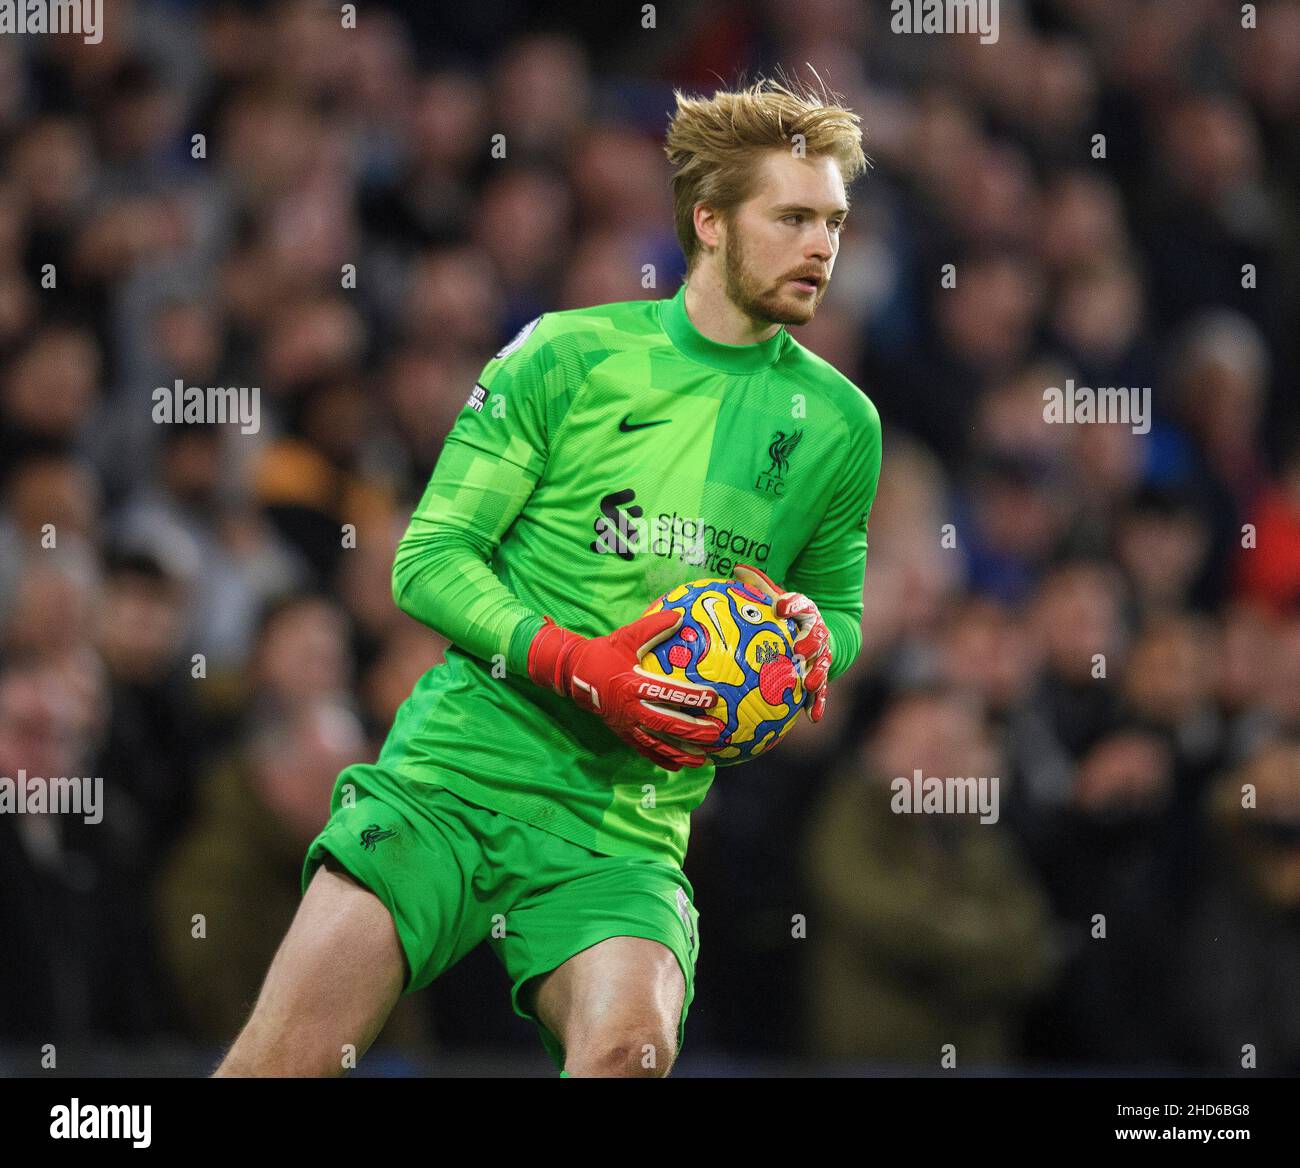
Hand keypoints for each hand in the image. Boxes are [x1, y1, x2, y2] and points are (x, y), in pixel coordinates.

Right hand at [527, 610, 722, 769]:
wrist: (573, 675)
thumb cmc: (603, 653)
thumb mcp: (626, 637)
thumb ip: (653, 627)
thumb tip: (680, 615)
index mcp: (633, 684)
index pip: (667, 693)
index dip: (691, 697)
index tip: (713, 697)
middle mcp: (631, 709)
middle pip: (666, 724)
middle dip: (693, 731)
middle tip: (716, 733)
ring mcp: (626, 725)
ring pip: (657, 743)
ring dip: (681, 752)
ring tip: (704, 758)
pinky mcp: (622, 734)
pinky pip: (644, 750)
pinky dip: (661, 760)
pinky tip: (678, 766)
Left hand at [731, 564, 830, 722]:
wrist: (813, 634)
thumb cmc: (784, 615)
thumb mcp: (773, 597)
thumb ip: (758, 586)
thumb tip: (737, 568)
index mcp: (804, 612)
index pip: (801, 604)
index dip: (794, 604)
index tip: (782, 606)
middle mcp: (816, 634)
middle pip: (817, 637)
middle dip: (810, 644)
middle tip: (799, 651)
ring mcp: (820, 656)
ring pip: (821, 665)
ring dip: (817, 674)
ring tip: (810, 684)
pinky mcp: (820, 677)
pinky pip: (821, 692)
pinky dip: (818, 704)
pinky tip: (813, 718)